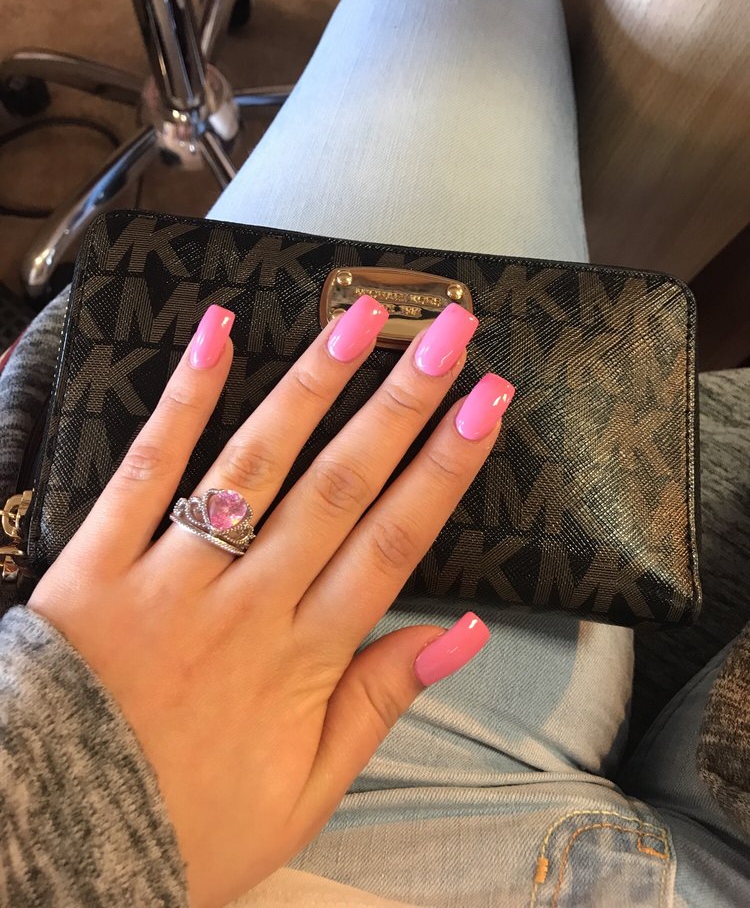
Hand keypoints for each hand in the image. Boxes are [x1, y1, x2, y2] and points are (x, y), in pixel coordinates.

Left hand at [29, 297, 513, 906]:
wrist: (55, 843)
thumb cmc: (187, 822)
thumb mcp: (308, 793)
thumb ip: (382, 703)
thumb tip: (463, 633)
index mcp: (303, 659)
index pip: (395, 542)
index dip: (447, 467)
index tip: (487, 405)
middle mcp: (246, 603)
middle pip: (341, 485)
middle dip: (403, 402)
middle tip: (449, 334)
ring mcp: (171, 576)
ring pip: (256, 462)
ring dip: (314, 385)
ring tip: (361, 319)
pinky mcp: (99, 563)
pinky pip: (147, 469)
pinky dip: (184, 399)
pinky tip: (217, 336)